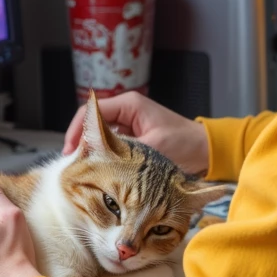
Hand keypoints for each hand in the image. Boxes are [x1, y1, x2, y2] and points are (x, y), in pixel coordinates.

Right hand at [62, 91, 208, 174]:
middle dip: (81, 143)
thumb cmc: (186, 144)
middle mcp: (127, 111)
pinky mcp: (134, 139)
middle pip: (92, 124)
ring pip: (100, 136)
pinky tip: (100, 172)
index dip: (76, 130)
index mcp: (130, 104)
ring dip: (92, 152)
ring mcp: (130, 125)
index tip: (70, 151)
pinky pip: (112, 146)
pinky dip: (104, 157)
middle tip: (74, 165)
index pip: (91, 111)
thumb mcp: (154, 148)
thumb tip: (101, 160)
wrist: (207, 151)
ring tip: (84, 170)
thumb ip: (125, 151)